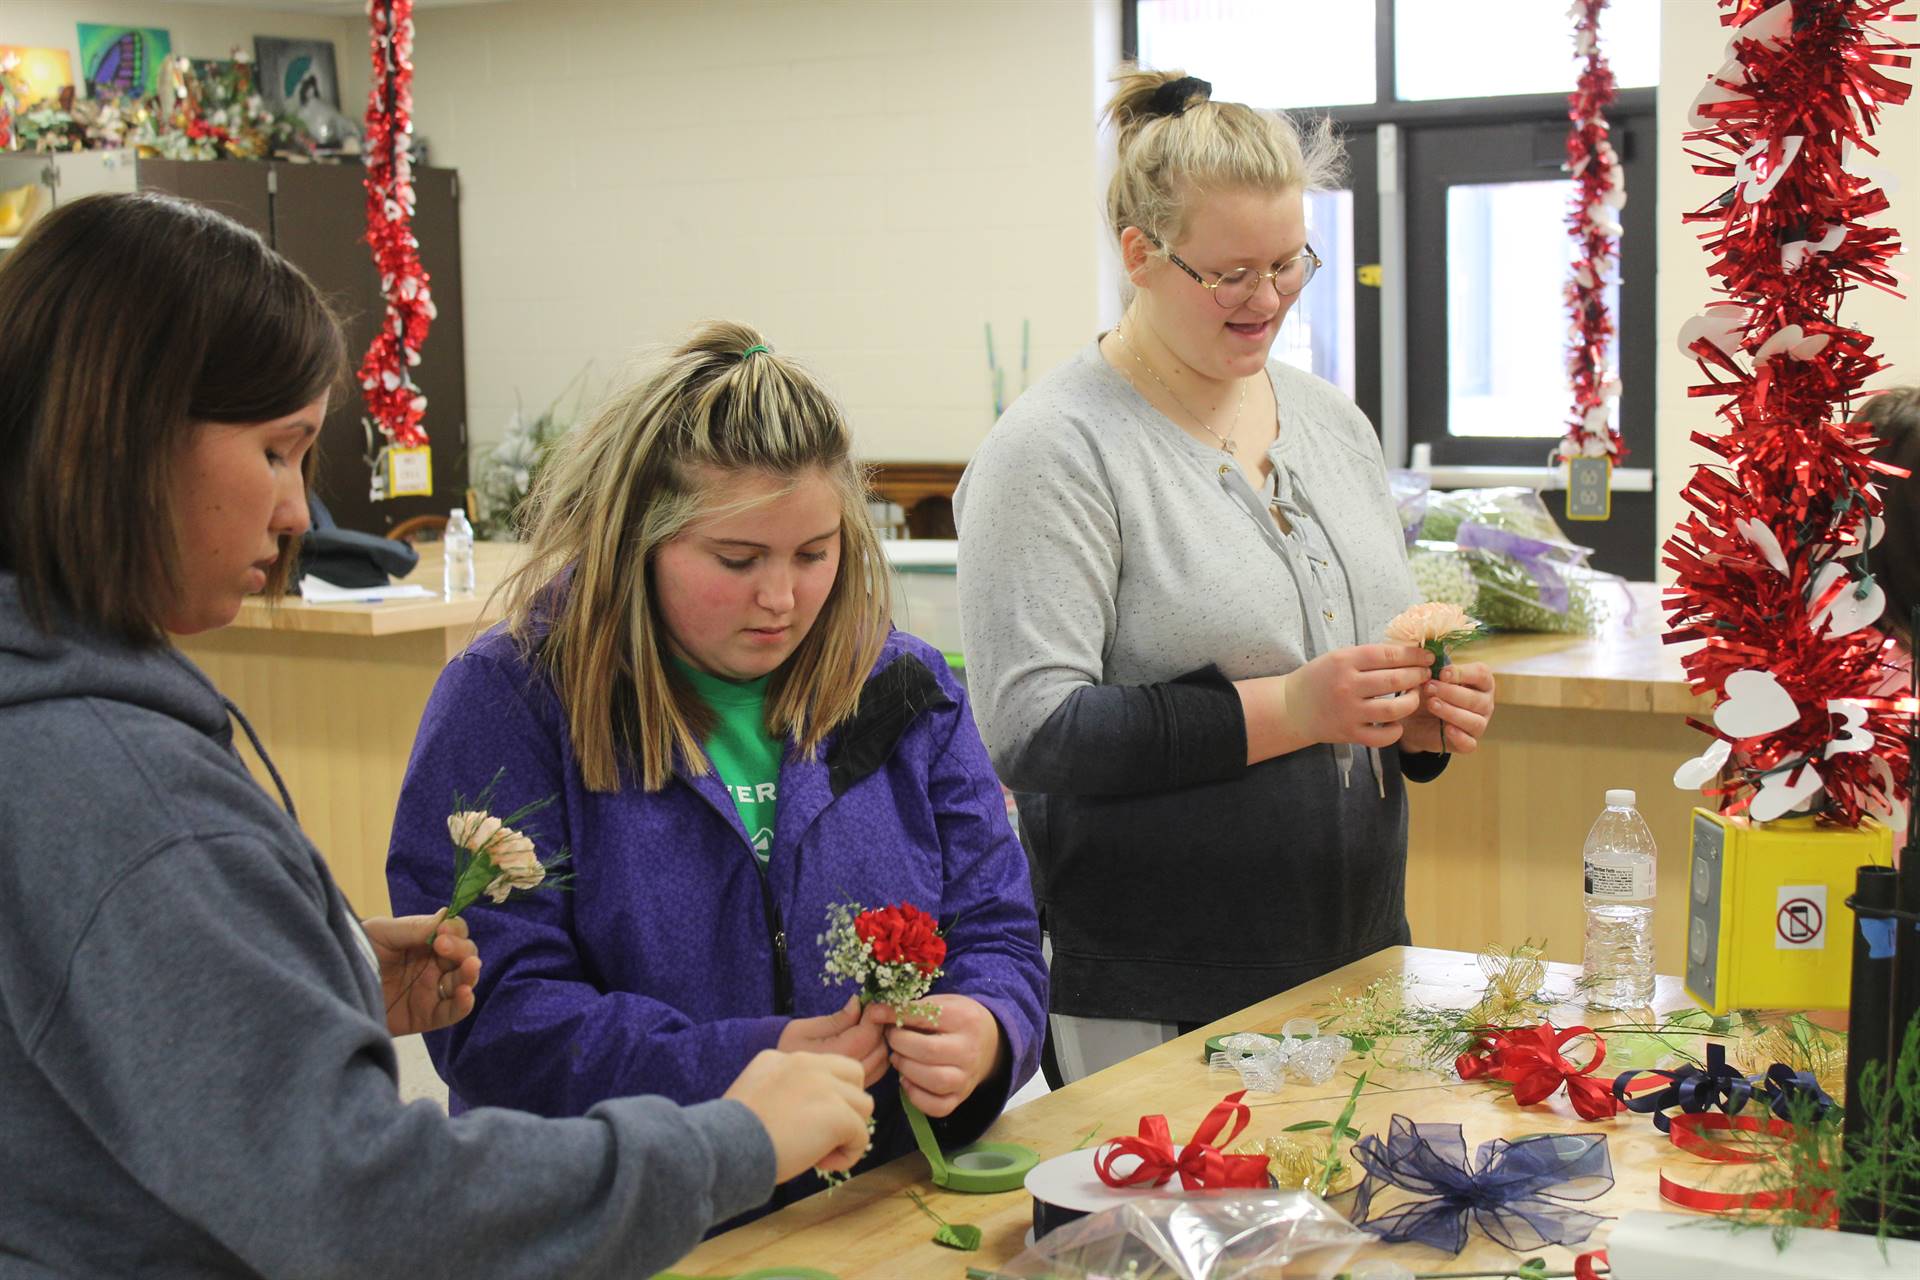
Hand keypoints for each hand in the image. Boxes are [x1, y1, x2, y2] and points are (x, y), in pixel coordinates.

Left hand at [365, 910, 480, 1036]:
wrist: (331, 988)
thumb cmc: (355, 952)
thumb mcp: (381, 933)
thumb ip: (414, 928)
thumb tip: (447, 917)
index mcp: (425, 942)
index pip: (454, 933)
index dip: (455, 931)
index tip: (442, 932)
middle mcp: (432, 966)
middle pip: (464, 956)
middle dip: (462, 950)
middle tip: (443, 947)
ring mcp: (430, 991)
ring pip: (463, 982)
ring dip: (470, 974)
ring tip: (470, 967)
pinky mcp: (425, 1017)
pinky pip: (451, 1013)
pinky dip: (463, 1004)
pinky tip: (465, 994)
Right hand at [724, 1050, 874, 1181]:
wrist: (724, 1148)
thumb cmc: (731, 1136)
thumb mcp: (755, 1096)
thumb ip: (785, 1092)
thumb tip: (810, 1117)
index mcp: (783, 1058)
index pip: (824, 1068)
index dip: (823, 1097)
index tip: (801, 1123)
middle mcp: (806, 1063)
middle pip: (854, 1075)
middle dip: (847, 1104)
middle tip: (822, 1134)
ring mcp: (825, 1086)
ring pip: (864, 1105)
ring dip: (848, 1132)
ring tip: (819, 1152)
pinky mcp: (838, 1114)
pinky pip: (861, 1136)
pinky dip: (847, 1155)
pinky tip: (821, 1163)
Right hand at [776, 995, 888, 1086]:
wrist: (777, 1080)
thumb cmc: (787, 1050)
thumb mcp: (804, 1029)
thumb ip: (836, 1019)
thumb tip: (858, 1003)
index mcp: (837, 1056)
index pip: (869, 1033)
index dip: (876, 1014)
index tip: (870, 1003)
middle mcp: (850, 1074)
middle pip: (881, 1046)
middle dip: (879, 1026)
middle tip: (866, 1013)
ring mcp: (856, 1085)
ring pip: (883, 1058)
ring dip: (879, 1040)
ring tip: (863, 1027)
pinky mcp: (857, 1088)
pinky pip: (880, 1069)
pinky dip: (877, 1053)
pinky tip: (863, 1043)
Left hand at [866, 994, 1004, 1117]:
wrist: (989, 1042)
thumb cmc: (957, 1019)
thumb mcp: (942, 1004)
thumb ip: (913, 1007)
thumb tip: (876, 1012)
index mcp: (965, 1019)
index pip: (927, 1017)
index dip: (897, 1016)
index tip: (878, 1013)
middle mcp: (969, 1051)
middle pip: (928, 1051)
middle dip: (900, 1044)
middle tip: (891, 1038)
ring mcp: (967, 1078)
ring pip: (934, 1080)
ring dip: (906, 1069)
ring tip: (898, 1058)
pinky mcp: (960, 1097)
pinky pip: (937, 1107)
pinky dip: (916, 1097)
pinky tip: (908, 1080)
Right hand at [1252, 643, 1431, 758]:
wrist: (1292, 708)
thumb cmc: (1319, 679)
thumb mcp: (1338, 658)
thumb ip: (1368, 657)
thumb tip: (1407, 654)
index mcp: (1345, 661)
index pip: (1388, 655)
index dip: (1413, 655)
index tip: (1427, 656)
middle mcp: (1347, 686)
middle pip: (1395, 680)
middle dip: (1417, 676)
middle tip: (1424, 675)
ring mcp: (1349, 712)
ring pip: (1394, 709)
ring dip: (1411, 701)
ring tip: (1414, 696)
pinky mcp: (1350, 734)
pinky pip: (1382, 736)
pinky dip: (1395, 730)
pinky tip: (1396, 722)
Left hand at [1399, 661, 1496, 754]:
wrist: (1414, 718)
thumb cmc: (1428, 691)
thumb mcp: (1429, 675)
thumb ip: (1434, 665)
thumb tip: (1433, 651)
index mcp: (1481, 682)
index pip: (1481, 674)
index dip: (1463, 673)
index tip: (1442, 673)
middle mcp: (1485, 703)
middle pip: (1476, 699)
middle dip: (1451, 693)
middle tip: (1429, 688)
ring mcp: (1479, 724)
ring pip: (1474, 721)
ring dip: (1452, 712)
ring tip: (1432, 704)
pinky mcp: (1468, 742)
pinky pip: (1469, 743)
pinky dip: (1459, 737)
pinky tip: (1446, 729)